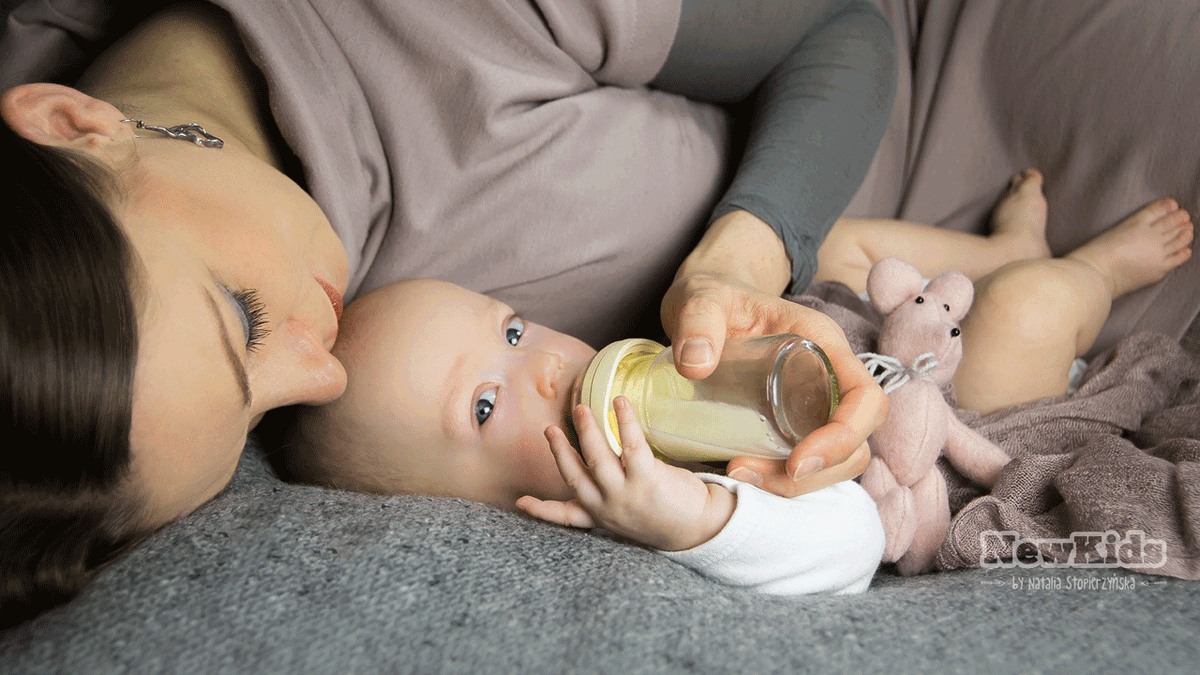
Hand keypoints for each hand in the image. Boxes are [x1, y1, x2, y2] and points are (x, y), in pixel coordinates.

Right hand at [516, 397, 735, 551]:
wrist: (701, 528)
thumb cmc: (664, 516)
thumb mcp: (628, 517)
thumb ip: (608, 499)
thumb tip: (593, 470)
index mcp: (602, 517)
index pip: (566, 516)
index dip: (542, 511)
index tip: (521, 504)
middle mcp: (608, 507)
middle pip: (575, 476)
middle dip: (560, 451)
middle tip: (550, 429)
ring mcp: (626, 495)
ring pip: (597, 458)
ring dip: (587, 430)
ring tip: (582, 408)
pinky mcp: (648, 480)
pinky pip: (631, 445)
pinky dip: (624, 421)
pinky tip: (619, 403)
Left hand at [663, 211, 886, 497]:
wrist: (703, 301)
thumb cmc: (711, 295)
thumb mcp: (699, 300)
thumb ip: (696, 323)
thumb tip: (696, 365)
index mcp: (822, 343)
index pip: (865, 398)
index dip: (845, 436)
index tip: (796, 461)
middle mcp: (828, 376)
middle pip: (857, 440)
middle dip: (815, 473)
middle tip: (750, 475)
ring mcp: (813, 401)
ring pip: (835, 459)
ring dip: (797, 483)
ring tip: (740, 475)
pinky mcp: (792, 420)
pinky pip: (806, 460)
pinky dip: (782, 479)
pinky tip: (741, 475)